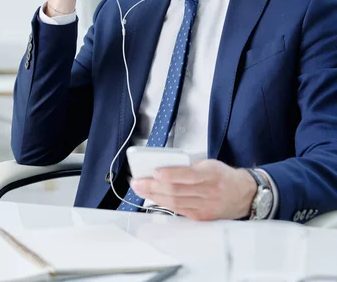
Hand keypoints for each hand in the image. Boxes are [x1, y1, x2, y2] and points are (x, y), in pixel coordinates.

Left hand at [130, 159, 256, 220]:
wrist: (244, 194)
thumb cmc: (224, 175)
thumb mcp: (210, 164)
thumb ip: (189, 166)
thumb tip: (165, 167)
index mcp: (212, 174)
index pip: (188, 175)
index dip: (171, 174)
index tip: (155, 172)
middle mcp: (209, 192)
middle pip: (177, 191)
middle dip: (154, 187)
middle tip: (137, 182)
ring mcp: (205, 207)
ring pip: (176, 203)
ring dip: (154, 196)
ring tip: (140, 189)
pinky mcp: (202, 217)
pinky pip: (180, 210)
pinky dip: (164, 204)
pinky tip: (153, 199)